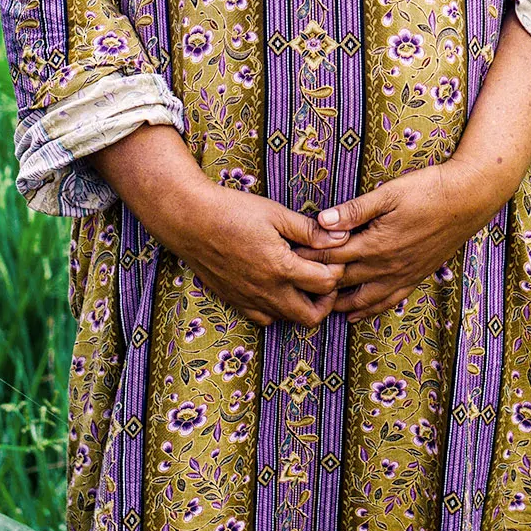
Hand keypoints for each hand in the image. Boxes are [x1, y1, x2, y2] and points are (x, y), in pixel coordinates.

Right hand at [89, 125, 349, 328]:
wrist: (190, 221)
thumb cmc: (233, 211)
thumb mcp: (275, 214)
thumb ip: (309, 231)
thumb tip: (340, 237)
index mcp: (281, 269)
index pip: (325, 283)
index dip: (337, 270)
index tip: (336, 256)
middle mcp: (267, 292)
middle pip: (310, 316)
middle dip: (326, 299)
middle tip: (325, 276)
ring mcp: (249, 300)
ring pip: (287, 319)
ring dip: (301, 304)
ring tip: (302, 278)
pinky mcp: (235, 301)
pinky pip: (263, 318)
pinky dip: (276, 309)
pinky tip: (276, 286)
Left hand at [294, 159, 501, 322]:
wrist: (467, 200)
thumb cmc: (428, 191)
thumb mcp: (389, 194)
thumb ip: (355, 210)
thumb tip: (323, 221)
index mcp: (375, 244)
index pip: (332, 256)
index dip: (308, 258)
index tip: (285, 258)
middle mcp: (386, 266)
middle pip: (342, 280)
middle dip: (316, 282)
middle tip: (291, 284)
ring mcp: (401, 275)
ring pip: (362, 299)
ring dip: (338, 303)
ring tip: (316, 306)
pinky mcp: (414, 276)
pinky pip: (387, 301)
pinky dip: (368, 310)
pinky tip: (356, 314)